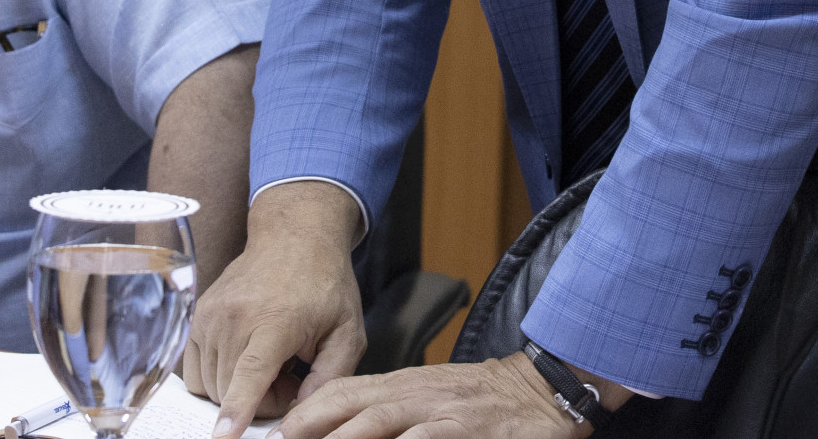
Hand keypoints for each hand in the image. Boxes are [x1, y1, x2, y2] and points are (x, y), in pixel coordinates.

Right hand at [185, 181, 366, 437]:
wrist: (296, 235)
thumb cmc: (325, 285)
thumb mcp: (347, 332)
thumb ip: (329, 378)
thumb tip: (302, 415)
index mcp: (275, 320)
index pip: (249, 375)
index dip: (236, 411)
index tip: (222, 438)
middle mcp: (234, 316)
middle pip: (228, 390)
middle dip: (260, 401)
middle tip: (292, 377)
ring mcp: (210, 314)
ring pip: (208, 384)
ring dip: (237, 389)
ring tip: (272, 364)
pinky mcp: (198, 315)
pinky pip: (194, 369)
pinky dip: (218, 376)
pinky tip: (248, 358)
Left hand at [265, 356, 590, 438]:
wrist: (541, 391)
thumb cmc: (481, 401)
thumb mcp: (430, 399)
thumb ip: (391, 414)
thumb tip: (348, 429)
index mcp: (402, 384)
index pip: (342, 391)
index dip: (306, 411)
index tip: (277, 432)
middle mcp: (413, 392)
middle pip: (350, 403)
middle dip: (309, 425)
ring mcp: (438, 408)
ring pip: (380, 420)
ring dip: (343, 438)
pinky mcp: (464, 426)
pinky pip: (427, 437)